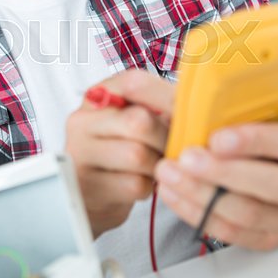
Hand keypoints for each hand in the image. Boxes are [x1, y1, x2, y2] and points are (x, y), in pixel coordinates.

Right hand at [65, 69, 173, 237]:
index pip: (134, 83)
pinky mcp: (88, 186)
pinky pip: (134, 184)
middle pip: (139, 121)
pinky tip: (141, 183)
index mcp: (98, 96)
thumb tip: (196, 109)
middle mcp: (82, 121)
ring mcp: (80, 154)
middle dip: (165, 138)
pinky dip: (147, 187)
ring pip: (138, 155)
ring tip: (155, 165)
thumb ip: (158, 108)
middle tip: (171, 147)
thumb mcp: (132, 121)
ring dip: (157, 165)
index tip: (189, 110)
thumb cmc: (121, 150)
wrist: (91, 194)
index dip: (166, 95)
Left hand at [156, 60, 277, 249]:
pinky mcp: (268, 239)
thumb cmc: (276, 139)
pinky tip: (173, 193)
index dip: (256, 140)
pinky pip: (231, 233)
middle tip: (186, 158)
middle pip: (274, 186)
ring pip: (248, 214)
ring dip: (201, 193)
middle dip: (223, 172)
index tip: (217, 137)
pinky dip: (197, 213)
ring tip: (168, 172)